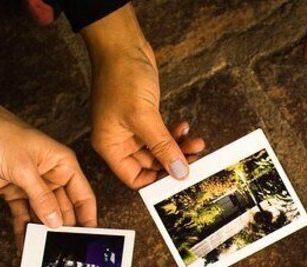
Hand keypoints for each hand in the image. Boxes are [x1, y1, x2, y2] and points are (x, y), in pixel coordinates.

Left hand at [0, 100, 96, 249]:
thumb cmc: (0, 134)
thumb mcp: (24, 169)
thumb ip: (42, 198)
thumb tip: (56, 222)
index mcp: (63, 164)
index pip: (83, 195)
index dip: (88, 216)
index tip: (90, 236)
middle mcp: (51, 175)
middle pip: (63, 207)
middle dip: (62, 227)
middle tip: (62, 248)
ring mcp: (33, 184)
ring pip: (43, 213)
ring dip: (42, 229)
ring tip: (42, 248)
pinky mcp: (15, 190)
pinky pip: (23, 212)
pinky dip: (23, 226)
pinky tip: (24, 240)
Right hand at [83, 5, 204, 188]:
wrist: (122, 45)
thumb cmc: (121, 76)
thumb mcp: (144, 117)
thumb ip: (163, 147)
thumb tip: (179, 171)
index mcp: (110, 145)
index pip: (134, 178)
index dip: (157, 181)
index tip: (179, 177)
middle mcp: (119, 140)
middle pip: (151, 165)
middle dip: (174, 161)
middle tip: (195, 157)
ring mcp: (132, 128)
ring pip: (160, 149)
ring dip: (179, 147)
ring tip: (196, 141)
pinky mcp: (144, 117)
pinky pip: (162, 134)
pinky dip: (175, 133)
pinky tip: (185, 126)